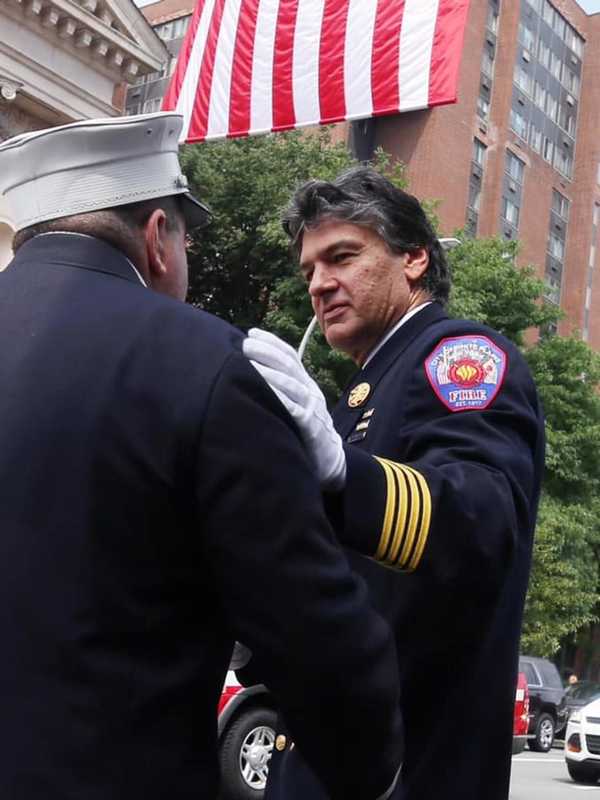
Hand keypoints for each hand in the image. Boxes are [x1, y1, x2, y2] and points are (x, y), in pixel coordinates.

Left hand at [243, 328, 345, 489]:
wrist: (330, 461)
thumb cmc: (305, 433)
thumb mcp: (298, 406)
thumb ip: (283, 391)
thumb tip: (254, 374)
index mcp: (306, 384)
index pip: (290, 356)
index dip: (272, 342)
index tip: (252, 333)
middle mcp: (309, 392)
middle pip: (288, 365)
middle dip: (266, 351)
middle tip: (246, 344)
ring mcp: (311, 408)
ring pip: (289, 384)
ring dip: (268, 372)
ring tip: (248, 363)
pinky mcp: (309, 426)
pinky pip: (292, 409)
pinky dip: (278, 398)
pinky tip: (263, 392)